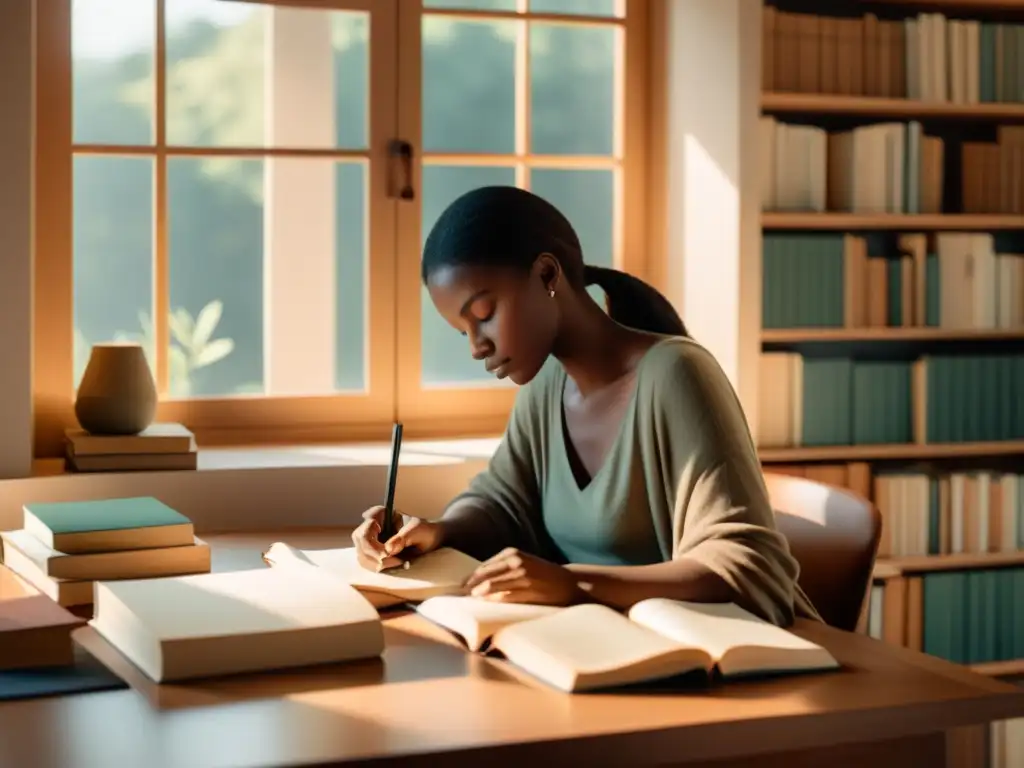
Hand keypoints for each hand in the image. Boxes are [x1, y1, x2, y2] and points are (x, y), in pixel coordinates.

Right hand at [351, 506, 443, 571]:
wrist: (429, 540)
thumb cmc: (424, 530)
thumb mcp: (417, 531)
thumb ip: (403, 538)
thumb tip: (388, 549)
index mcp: (382, 514)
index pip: (369, 521)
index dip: (372, 536)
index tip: (385, 552)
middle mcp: (372, 526)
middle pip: (361, 540)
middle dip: (374, 554)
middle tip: (394, 561)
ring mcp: (370, 541)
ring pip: (361, 554)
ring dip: (377, 564)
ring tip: (399, 563)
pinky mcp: (372, 554)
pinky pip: (367, 563)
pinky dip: (379, 568)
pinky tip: (396, 565)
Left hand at [463, 548, 584, 605]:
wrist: (567, 583)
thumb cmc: (542, 573)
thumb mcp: (522, 562)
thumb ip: (503, 567)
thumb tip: (479, 580)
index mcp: (512, 553)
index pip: (484, 566)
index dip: (471, 577)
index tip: (462, 585)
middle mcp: (515, 561)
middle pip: (485, 574)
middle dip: (471, 584)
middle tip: (460, 593)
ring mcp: (521, 575)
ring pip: (492, 585)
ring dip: (479, 592)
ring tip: (470, 598)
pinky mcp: (527, 590)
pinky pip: (505, 596)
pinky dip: (493, 599)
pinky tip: (486, 602)